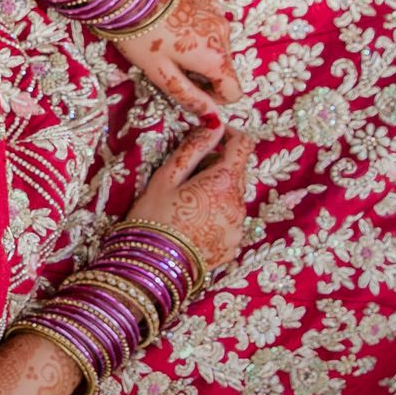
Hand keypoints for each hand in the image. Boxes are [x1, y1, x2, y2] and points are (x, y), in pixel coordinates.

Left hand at [115, 0, 242, 122]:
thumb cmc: (139, 35)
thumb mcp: (160, 73)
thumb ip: (189, 96)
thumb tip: (211, 116)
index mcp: (215, 57)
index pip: (234, 91)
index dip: (214, 97)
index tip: (189, 89)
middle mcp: (224, 33)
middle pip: (224, 66)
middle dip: (204, 72)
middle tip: (170, 64)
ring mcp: (217, 10)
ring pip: (216, 42)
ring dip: (199, 48)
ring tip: (168, 41)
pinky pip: (209, 19)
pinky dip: (196, 25)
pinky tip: (171, 20)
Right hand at [126, 125, 253, 269]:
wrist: (151, 268)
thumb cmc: (153, 218)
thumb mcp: (166, 177)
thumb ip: (193, 148)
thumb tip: (213, 126)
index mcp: (223, 181)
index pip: (243, 145)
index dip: (230, 134)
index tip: (213, 135)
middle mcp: (238, 203)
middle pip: (237, 172)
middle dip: (218, 166)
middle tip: (187, 174)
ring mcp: (237, 227)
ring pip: (233, 197)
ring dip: (217, 192)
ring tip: (186, 204)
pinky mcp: (232, 246)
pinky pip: (229, 221)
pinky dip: (216, 216)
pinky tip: (192, 224)